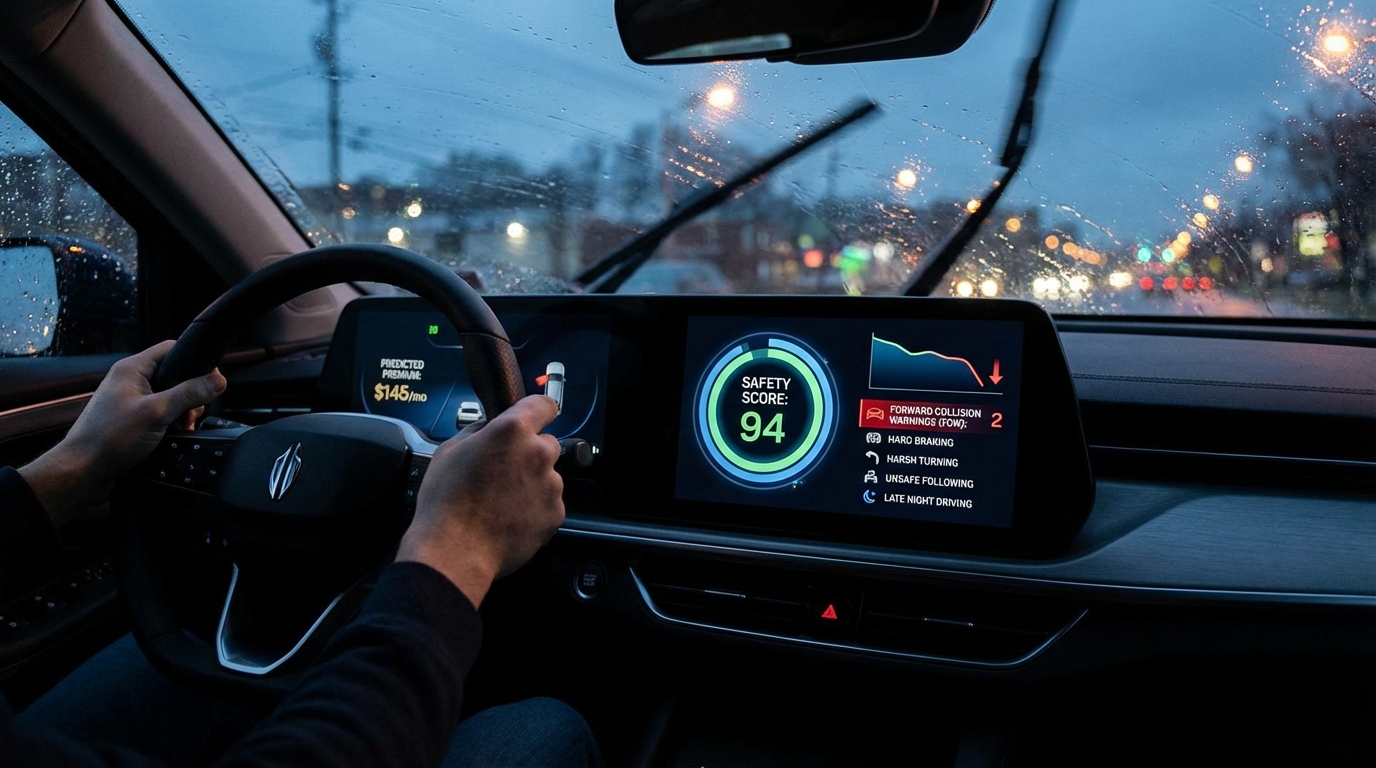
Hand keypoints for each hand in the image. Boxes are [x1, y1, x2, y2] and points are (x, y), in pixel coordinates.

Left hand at [18, 340, 226, 518]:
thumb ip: (189, 393)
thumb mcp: (157, 412)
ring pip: (171, 398)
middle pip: (175, 375)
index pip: (171, 349)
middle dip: (191, 394)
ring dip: (183, 413)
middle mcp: (131, 382)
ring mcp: (132, 402)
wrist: (83, 472)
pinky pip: (162, 415)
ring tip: (181, 428)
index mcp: (132, 369)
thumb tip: (219, 380)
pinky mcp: (133, 421)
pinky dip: (172, 425)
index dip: (194, 360)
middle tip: (193, 412)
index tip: (211, 378)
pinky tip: (174, 438)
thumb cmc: (109, 439)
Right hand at [396, 395, 562, 607]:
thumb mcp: (450, 451)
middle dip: (531, 453)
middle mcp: (538, 454)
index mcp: (513, 431)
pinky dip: (535, 508)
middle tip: (505, 471)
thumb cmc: (446, 500)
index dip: (537, 411)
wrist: (455, 550)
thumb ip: (478, 432)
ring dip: (533, 482)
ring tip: (503, 501)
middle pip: (548, 443)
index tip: (532, 419)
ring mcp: (551, 486)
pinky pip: (549, 504)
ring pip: (548, 476)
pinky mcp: (555, 514)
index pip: (543, 405)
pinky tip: (510, 517)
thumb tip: (489, 429)